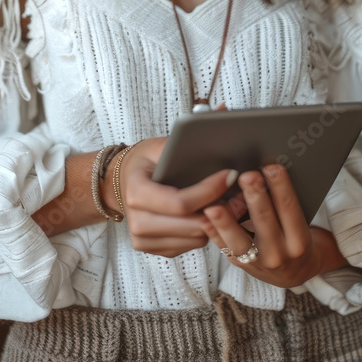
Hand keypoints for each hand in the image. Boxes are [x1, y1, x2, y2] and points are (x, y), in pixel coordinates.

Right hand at [103, 137, 241, 258]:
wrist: (119, 183)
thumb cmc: (144, 161)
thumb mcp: (160, 144)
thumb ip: (189, 133)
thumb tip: (223, 111)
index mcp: (137, 193)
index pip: (180, 202)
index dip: (210, 191)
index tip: (230, 175)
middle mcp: (138, 222)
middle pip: (192, 225)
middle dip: (222, 209)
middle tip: (242, 191)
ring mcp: (144, 240)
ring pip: (195, 239)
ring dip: (217, 222)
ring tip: (231, 201)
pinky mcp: (155, 250)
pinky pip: (190, 246)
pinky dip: (205, 231)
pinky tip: (212, 213)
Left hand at [201, 163, 347, 286]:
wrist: (293, 275)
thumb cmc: (296, 240)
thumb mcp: (300, 224)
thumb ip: (285, 204)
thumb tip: (267, 171)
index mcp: (298, 240)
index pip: (289, 208)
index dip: (281, 187)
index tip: (272, 168)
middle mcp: (279, 253)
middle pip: (265, 221)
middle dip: (255, 197)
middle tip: (248, 177)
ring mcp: (258, 262)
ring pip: (239, 240)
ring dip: (226, 222)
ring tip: (216, 206)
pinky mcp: (239, 263)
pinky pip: (223, 247)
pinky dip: (213, 233)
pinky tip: (204, 219)